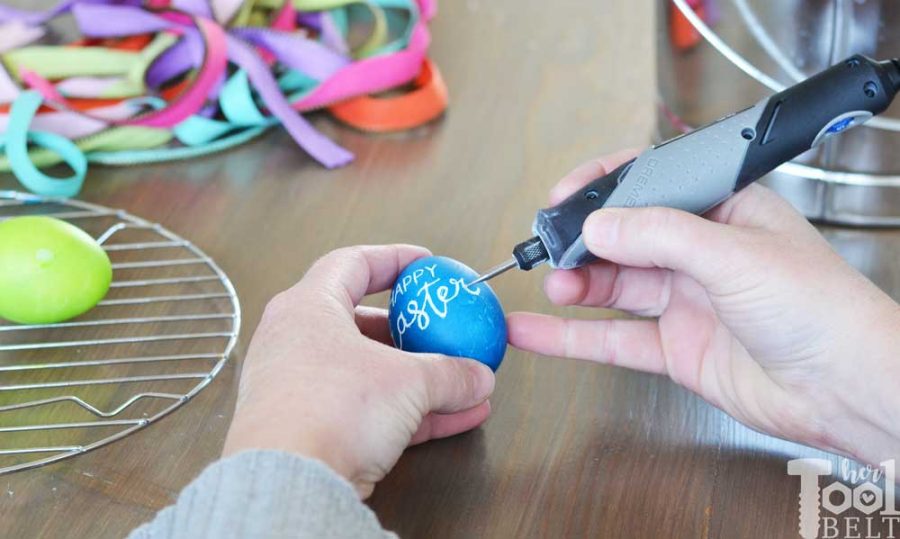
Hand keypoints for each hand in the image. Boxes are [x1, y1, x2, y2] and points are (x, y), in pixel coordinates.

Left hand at [223, 245, 494, 497]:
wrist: (291, 483)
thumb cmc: (328, 411)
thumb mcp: (408, 381)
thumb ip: (450, 373)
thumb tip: (476, 375)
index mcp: (307, 308)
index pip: (352, 263)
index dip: (393, 259)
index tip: (424, 265)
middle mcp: (296, 342)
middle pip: (362, 323)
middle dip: (411, 332)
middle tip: (441, 333)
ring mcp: (301, 388)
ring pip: (369, 372)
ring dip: (418, 379)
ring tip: (461, 384)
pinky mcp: (312, 429)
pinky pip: (368, 411)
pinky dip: (409, 412)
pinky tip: (451, 418)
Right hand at [508, 150, 899, 463]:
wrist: (845, 388)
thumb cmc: (822, 309)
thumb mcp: (733, 254)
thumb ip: (658, 235)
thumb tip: (597, 226)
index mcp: (723, 210)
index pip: (650, 184)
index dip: (602, 188)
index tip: (564, 197)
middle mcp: (702, 253)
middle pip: (625, 238)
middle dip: (583, 241)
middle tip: (549, 247)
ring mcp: (687, 302)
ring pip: (616, 287)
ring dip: (577, 285)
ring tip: (551, 284)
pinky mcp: (677, 349)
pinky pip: (614, 339)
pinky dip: (573, 337)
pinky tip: (539, 331)